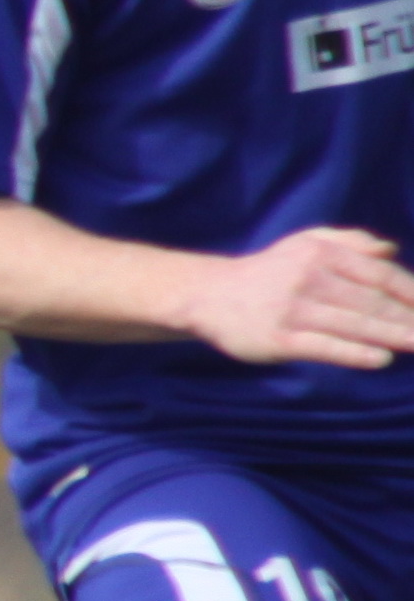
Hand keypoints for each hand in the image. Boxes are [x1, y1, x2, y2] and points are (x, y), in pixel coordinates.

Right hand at [181, 227, 413, 367]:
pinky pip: (324, 348)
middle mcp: (307, 279)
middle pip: (372, 303)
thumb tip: (390, 250)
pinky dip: (355, 354)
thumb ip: (348, 242)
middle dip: (408, 320)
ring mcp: (291, 311)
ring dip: (393, 337)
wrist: (207, 295)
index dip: (411, 293)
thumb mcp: (303, 243)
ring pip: (354, 326)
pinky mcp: (277, 340)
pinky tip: (381, 359)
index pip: (378, 275)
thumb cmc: (267, 271)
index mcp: (318, 254)